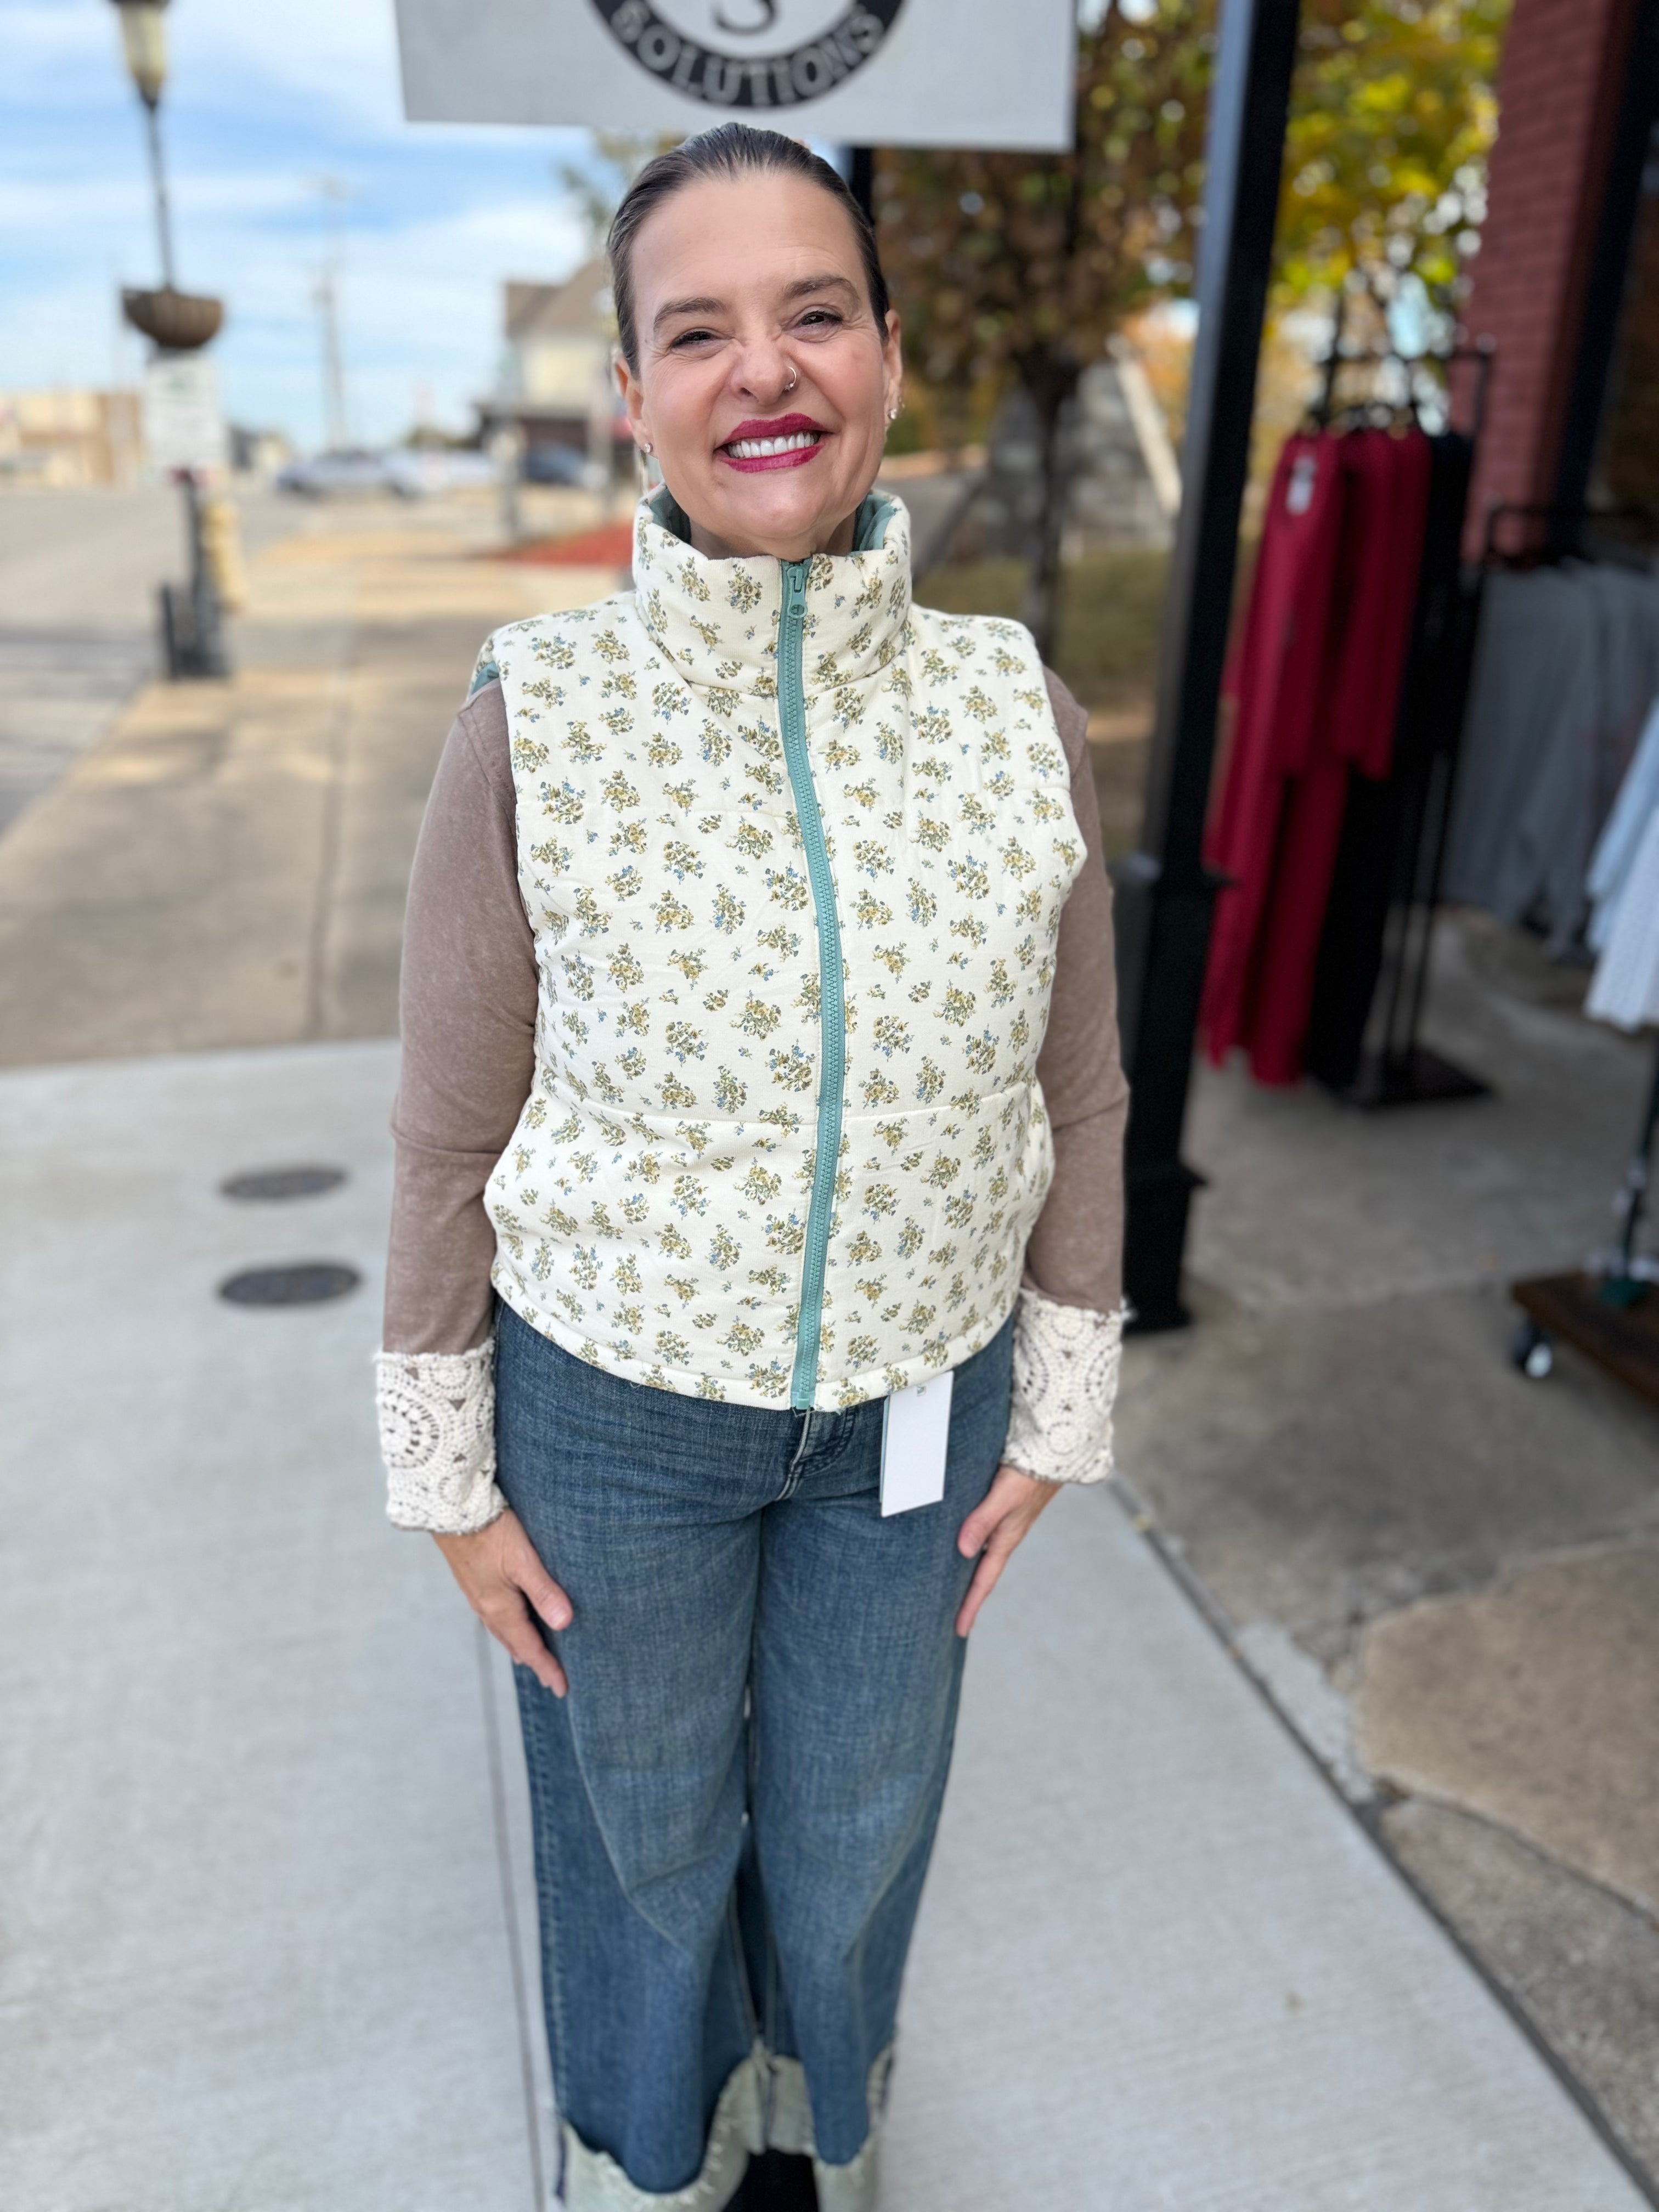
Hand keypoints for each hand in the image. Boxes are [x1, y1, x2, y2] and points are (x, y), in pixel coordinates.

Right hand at [434, 1509, 572, 1696]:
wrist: (451, 1509)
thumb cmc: (490, 1531)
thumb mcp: (523, 1560)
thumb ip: (544, 1591)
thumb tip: (564, 1624)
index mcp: (499, 1608)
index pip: (529, 1646)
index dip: (547, 1667)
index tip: (562, 1688)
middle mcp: (486, 1606)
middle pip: (514, 1642)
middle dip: (534, 1661)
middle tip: (550, 1679)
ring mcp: (477, 1594)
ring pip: (502, 1629)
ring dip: (518, 1645)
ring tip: (529, 1656)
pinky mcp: (472, 1580)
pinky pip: (492, 1614)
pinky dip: (506, 1627)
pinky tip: (507, 1620)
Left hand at [955, 1464, 1062, 1638]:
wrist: (1053, 1453)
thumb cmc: (1029, 1474)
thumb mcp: (1004, 1497)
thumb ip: (983, 1520)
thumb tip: (964, 1551)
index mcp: (1005, 1540)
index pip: (984, 1580)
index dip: (970, 1605)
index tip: (959, 1630)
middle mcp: (1004, 1536)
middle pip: (982, 1574)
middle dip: (968, 1598)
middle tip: (950, 1620)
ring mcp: (1005, 1525)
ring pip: (982, 1556)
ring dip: (968, 1574)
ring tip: (949, 1589)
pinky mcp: (1002, 1510)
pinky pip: (983, 1538)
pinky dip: (971, 1549)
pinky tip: (959, 1547)